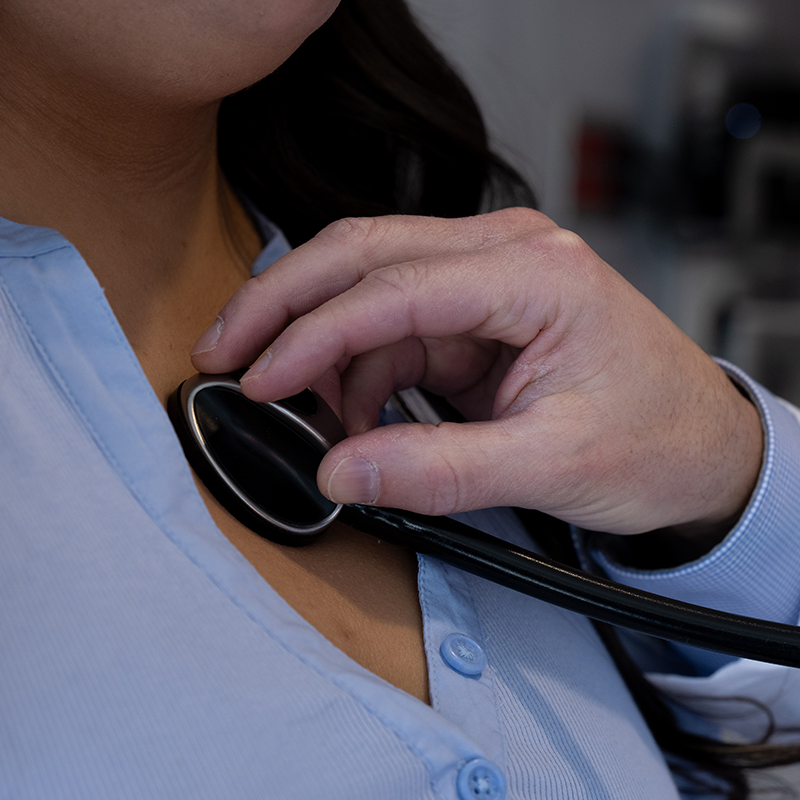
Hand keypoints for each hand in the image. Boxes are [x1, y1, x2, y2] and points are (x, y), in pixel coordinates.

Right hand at [190, 208, 762, 535]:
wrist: (702, 448)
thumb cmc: (655, 441)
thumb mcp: (551, 464)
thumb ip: (440, 470)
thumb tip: (340, 470)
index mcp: (534, 272)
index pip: (392, 287)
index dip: (312, 334)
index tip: (256, 378)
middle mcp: (503, 255)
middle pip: (361, 253)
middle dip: (283, 302)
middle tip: (224, 350)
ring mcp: (485, 280)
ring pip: (367, 288)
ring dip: (318, 346)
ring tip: (294, 409)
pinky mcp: (474, 314)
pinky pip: (391, 328)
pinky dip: (355, 369)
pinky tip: (347, 412)